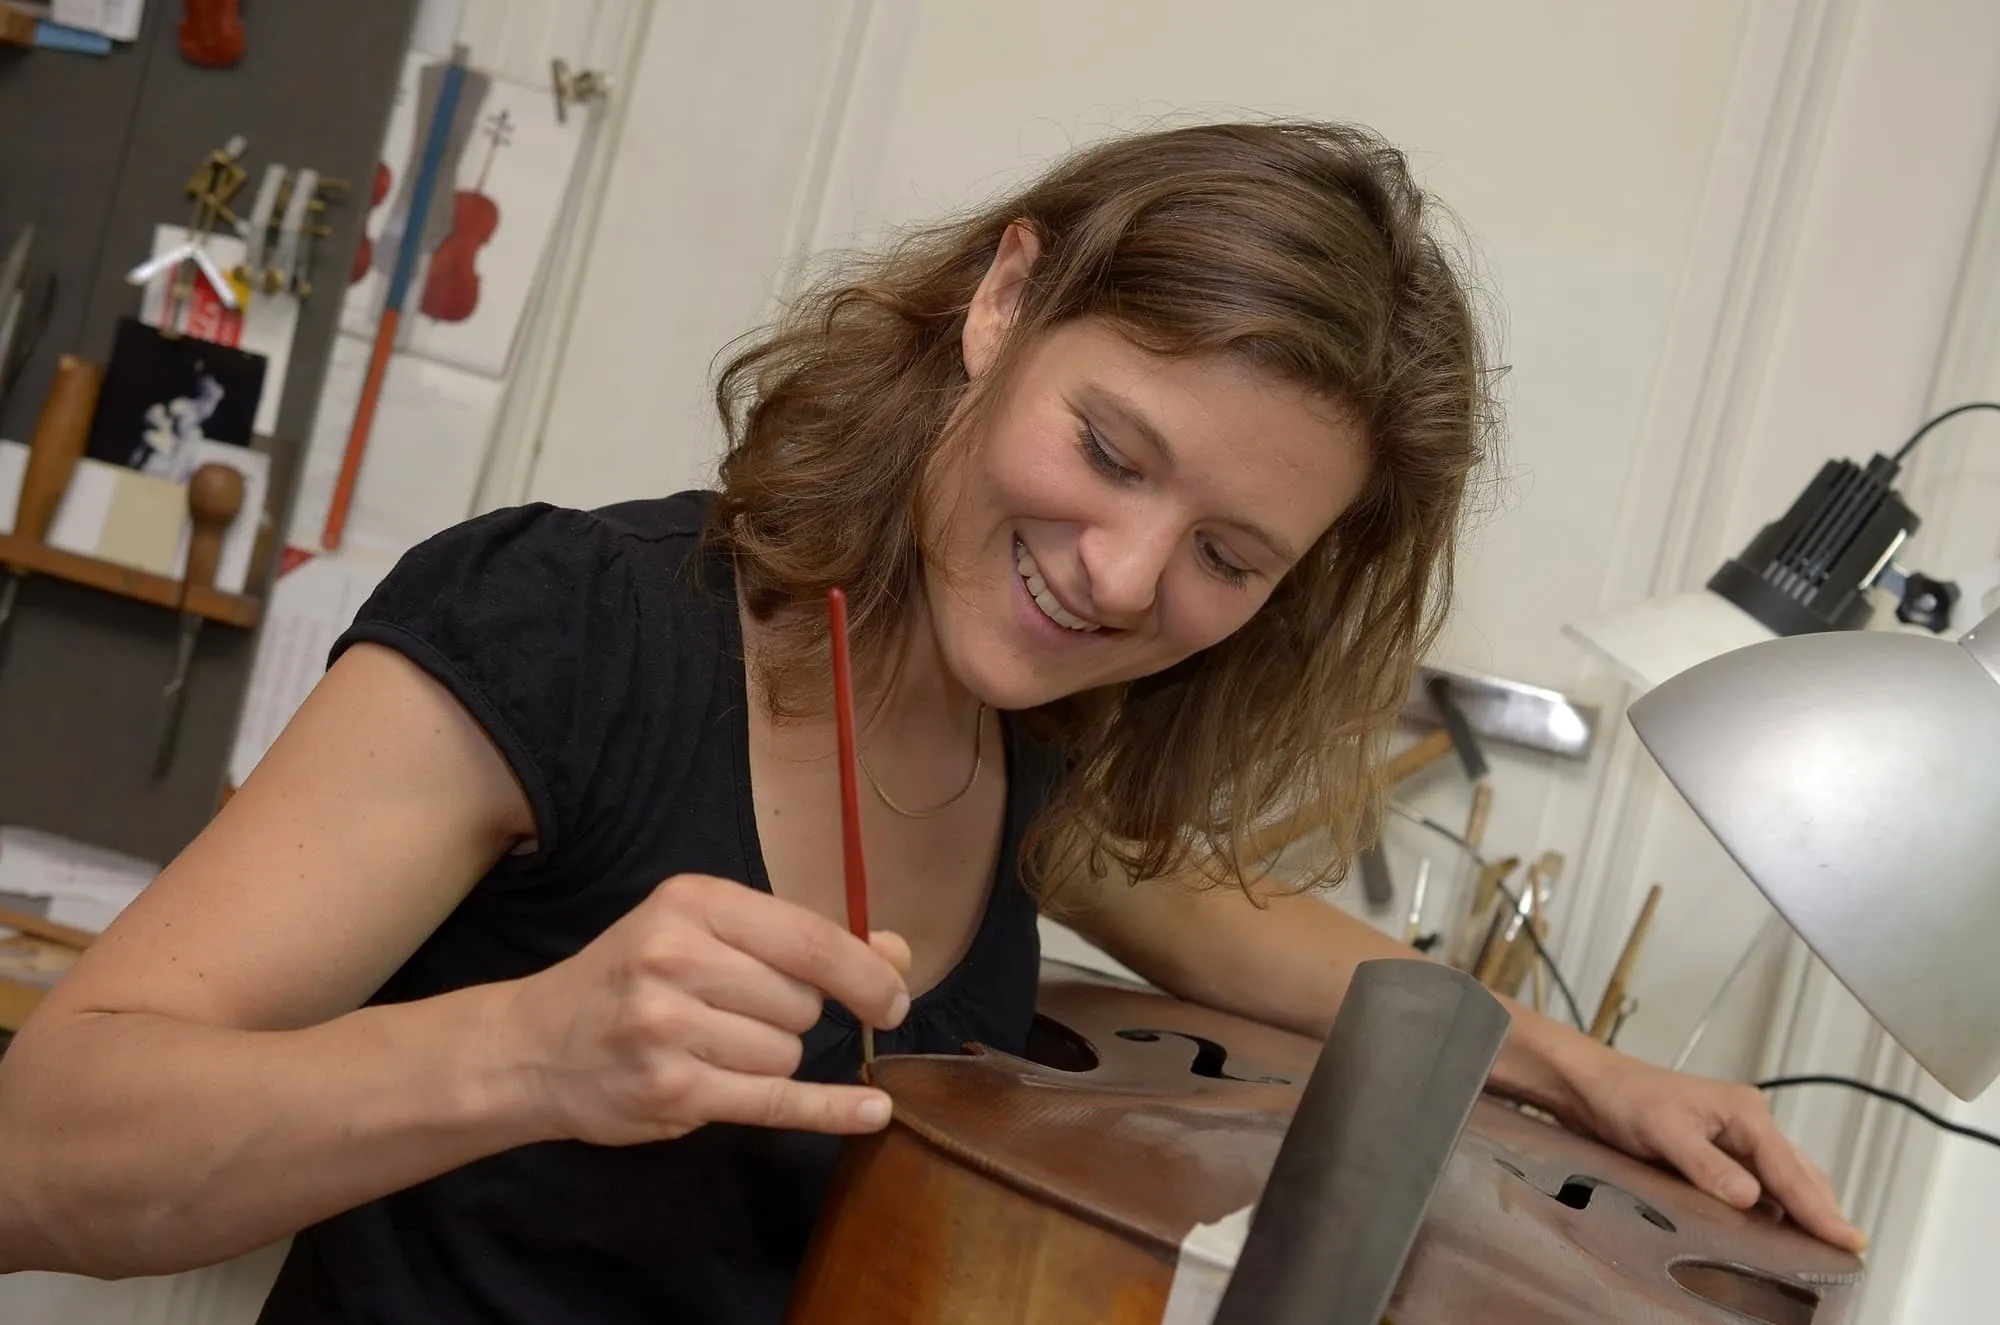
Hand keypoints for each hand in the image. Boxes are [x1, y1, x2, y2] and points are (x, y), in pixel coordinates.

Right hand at [499, 873, 911, 1145]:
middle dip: (792, 1015)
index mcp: (693, 903)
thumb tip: (896, 954)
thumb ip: (802, 939)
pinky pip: (776, 1102)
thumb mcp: (706, 931)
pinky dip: (830, 1111)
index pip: (811, 939)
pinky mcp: (672, 1092)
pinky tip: (872, 1112)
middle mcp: (677, 958)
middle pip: (803, 1002)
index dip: (866, 972)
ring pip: (788, 1054)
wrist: (535, 1044)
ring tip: (710, 1045)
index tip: (895, 996)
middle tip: (734, 1012)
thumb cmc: (632, 979)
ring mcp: (669, 1028)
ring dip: (770, 1058)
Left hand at [1562, 1048, 1866, 1252]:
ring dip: (1804, 1206)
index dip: (1819, 1209)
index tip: (1848, 1238)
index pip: (1790, 1170)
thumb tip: (1749, 1197)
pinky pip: (1761, 1179)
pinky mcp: (1718, 1149)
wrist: (1591, 1085)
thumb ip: (1705, 1165)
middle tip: (1849, 1248)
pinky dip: (1778, 1202)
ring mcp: (1734, 1135)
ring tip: (1825, 1242)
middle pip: (1799, 1173)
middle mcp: (1747, 1121)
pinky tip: (1780, 1224)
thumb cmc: (1624, 1098)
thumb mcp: (1663, 1131)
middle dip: (1823, 1209)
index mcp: (1745, 1112)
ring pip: (1785, 1176)